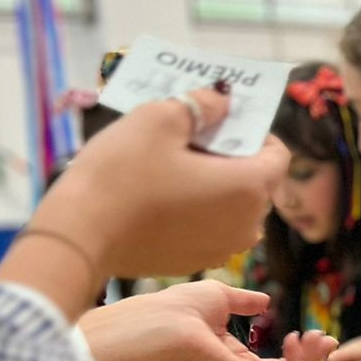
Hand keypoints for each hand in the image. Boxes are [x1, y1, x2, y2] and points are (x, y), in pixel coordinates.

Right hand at [36, 90, 289, 281]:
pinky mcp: (195, 262)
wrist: (82, 235)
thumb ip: (201, 104)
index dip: (255, 132)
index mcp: (248, 188)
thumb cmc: (122, 174)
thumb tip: (222, 99)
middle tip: (191, 137)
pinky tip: (162, 193)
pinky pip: (210, 227)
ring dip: (215, 182)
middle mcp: (245, 225)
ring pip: (233, 206)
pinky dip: (198, 208)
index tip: (223, 120)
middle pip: (256, 181)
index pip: (278, 155)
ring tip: (174, 163)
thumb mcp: (160, 118)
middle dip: (232, 155)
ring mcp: (221, 248)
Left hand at [81, 281, 335, 360]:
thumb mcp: (222, 297)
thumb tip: (265, 301)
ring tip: (320, 338)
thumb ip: (245, 302)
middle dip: (309, 357)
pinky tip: (302, 340)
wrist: (164, 321)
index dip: (296, 352)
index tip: (312, 333)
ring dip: (309, 359)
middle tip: (327, 338)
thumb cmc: (182, 306)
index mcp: (231, 356)